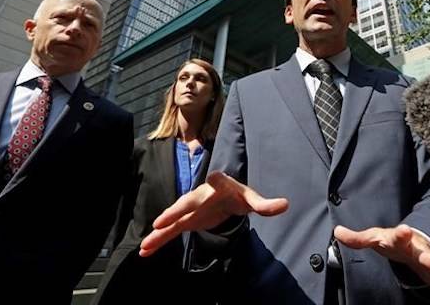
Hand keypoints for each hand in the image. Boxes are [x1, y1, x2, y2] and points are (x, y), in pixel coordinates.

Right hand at [140, 172, 287, 256]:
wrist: (225, 198)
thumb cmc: (237, 195)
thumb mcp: (251, 200)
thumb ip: (265, 204)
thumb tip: (285, 204)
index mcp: (219, 186)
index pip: (219, 182)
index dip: (216, 180)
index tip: (214, 177)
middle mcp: (200, 195)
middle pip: (188, 202)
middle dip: (176, 210)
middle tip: (163, 219)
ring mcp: (189, 209)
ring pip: (173, 220)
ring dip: (160, 232)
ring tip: (146, 243)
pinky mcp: (184, 221)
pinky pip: (169, 232)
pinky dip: (158, 240)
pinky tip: (145, 251)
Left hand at [334, 224, 429, 303]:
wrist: (412, 246)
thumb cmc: (392, 242)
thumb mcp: (374, 239)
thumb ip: (358, 238)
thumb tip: (338, 231)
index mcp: (404, 241)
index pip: (400, 236)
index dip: (401, 234)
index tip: (403, 230)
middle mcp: (423, 250)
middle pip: (429, 253)